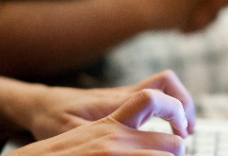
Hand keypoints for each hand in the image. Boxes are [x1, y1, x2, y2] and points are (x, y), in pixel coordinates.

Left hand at [25, 70, 195, 139]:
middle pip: (167, 83)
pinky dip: (166, 111)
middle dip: (185, 105)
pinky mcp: (119, 101)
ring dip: (178, 106)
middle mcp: (123, 95)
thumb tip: (115, 145)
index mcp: (115, 103)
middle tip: (188, 132)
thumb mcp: (69, 132)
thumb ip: (94, 136)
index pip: (158, 93)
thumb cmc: (52, 118)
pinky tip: (164, 131)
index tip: (181, 134)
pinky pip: (152, 97)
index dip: (177, 110)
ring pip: (162, 88)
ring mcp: (122, 96)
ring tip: (184, 132)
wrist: (39, 103)